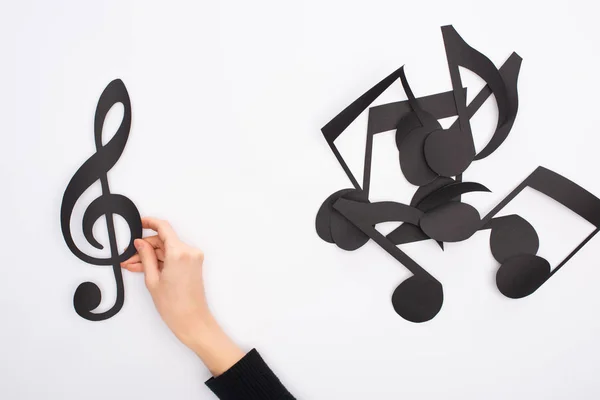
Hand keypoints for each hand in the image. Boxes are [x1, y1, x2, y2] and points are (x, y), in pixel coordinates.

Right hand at [121, 217, 243, 375]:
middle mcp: (189, 251)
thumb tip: (140, 243)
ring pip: (167, 249)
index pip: (163, 227)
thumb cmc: (174, 306)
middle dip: (145, 248)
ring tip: (134, 266)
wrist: (193, 321)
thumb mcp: (152, 279)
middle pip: (164, 240)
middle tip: (129, 258)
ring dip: (151, 256)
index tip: (139, 222)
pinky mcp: (194, 264)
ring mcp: (193, 257)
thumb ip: (145, 257)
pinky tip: (146, 268)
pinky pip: (174, 256)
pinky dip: (161, 260)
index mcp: (179, 252)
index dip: (150, 222)